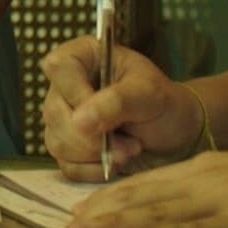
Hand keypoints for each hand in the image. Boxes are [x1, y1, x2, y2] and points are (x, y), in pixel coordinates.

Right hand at [40, 34, 200, 179]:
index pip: (58, 67)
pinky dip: (93, 170)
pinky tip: (116, 162)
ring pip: (57, 142)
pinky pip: (65, 165)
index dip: (76, 93)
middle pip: (54, 112)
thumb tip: (79, 121)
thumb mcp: (149, 94)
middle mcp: (66, 85)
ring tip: (129, 149)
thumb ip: (117, 101)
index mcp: (83, 56)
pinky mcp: (67, 146)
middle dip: (93, 136)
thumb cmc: (164, 103)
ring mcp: (63, 117)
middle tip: (130, 143)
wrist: (174, 133)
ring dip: (96, 154)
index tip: (105, 114)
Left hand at [65, 145, 227, 227]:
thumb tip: (186, 217)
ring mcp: (221, 198)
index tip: (80, 213)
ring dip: (119, 226)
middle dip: (102, 216)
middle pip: (143, 199)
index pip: (146, 185)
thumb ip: (212, 199)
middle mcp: (205, 179)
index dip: (110, 200)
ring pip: (159, 214)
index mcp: (205, 169)